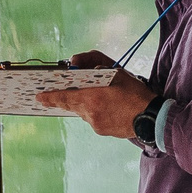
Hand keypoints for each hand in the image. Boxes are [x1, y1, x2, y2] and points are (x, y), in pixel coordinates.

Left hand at [36, 51, 154, 138]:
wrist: (153, 118)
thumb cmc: (136, 93)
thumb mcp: (117, 71)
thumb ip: (94, 62)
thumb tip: (74, 61)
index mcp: (91, 99)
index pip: (63, 98)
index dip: (50, 97)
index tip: (38, 97)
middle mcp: (89, 113)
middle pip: (73, 104)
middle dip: (71, 97)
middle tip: (73, 92)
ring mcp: (95, 124)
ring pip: (83, 112)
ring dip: (88, 104)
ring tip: (104, 98)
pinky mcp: (102, 131)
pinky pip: (93, 119)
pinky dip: (96, 112)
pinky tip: (110, 107)